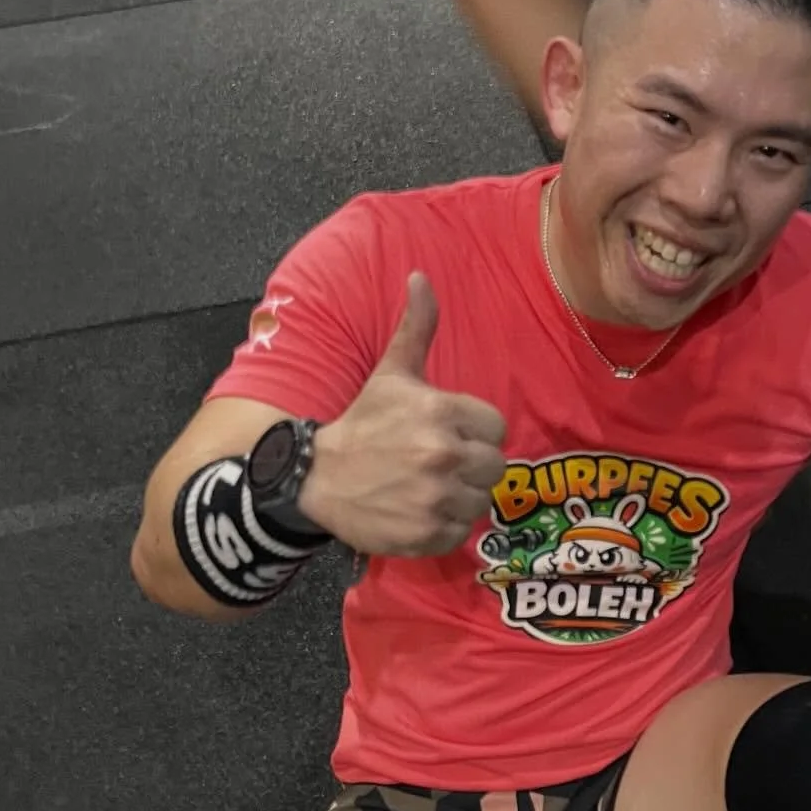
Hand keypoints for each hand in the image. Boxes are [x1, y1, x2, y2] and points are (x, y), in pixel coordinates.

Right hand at [298, 273, 506, 555]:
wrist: (315, 477)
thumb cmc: (362, 423)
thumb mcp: (392, 373)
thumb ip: (416, 328)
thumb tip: (421, 276)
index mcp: (441, 412)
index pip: (496, 429)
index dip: (475, 433)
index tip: (449, 436)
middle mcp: (442, 456)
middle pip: (494, 468)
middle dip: (471, 467)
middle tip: (439, 465)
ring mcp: (435, 499)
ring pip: (480, 503)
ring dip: (459, 499)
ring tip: (428, 489)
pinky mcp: (425, 535)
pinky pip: (459, 534)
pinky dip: (442, 527)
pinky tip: (418, 511)